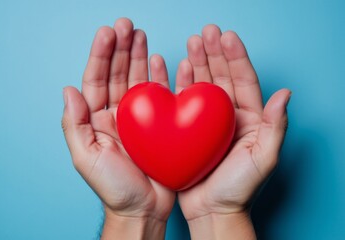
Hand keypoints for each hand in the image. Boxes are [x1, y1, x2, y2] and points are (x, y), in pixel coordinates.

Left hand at [62, 18, 174, 238]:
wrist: (143, 208)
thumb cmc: (114, 187)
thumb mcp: (86, 158)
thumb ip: (75, 124)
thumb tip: (68, 90)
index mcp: (98, 120)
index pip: (97, 80)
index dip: (101, 55)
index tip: (108, 32)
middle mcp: (118, 114)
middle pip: (117, 74)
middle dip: (121, 48)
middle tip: (127, 25)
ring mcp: (141, 117)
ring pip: (138, 79)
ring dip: (139, 56)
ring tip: (142, 35)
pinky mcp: (161, 123)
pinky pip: (161, 95)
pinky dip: (161, 77)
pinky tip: (161, 61)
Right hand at [177, 25, 290, 238]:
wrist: (212, 209)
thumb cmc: (238, 188)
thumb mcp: (263, 158)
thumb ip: (276, 127)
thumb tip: (285, 95)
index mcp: (249, 118)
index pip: (243, 80)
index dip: (236, 57)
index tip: (227, 37)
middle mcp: (228, 115)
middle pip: (222, 76)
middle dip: (214, 52)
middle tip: (205, 33)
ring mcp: (206, 121)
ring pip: (202, 84)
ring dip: (198, 62)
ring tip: (191, 43)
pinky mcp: (187, 128)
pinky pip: (184, 100)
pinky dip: (182, 82)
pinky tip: (179, 68)